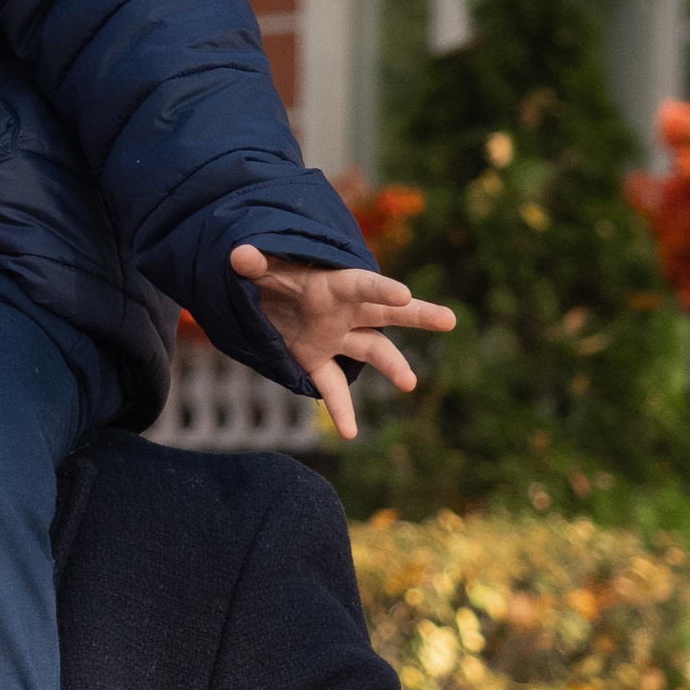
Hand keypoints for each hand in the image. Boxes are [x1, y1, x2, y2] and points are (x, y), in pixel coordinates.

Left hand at [228, 246, 454, 442]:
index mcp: (332, 284)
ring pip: (372, 351)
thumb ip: (253, 263)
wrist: (257, 291)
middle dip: (418, 315)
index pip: (362, 285)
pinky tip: (351, 433)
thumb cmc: (266, 270)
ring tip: (411, 384)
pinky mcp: (315, 359)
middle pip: (386, 313)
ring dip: (392, 366)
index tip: (405, 295)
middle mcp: (341, 311)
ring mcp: (333, 336)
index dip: (382, 289)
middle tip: (449, 320)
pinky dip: (340, 408)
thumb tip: (240, 255)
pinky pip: (333, 386)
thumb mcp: (259, 265)